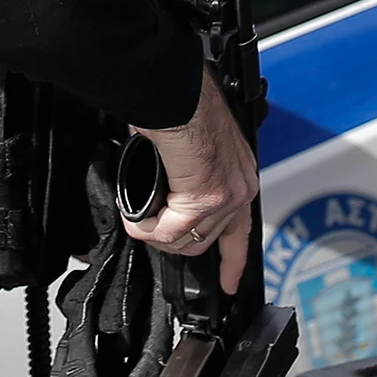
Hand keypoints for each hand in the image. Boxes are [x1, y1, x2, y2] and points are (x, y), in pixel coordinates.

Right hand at [122, 69, 260, 291]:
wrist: (174, 94)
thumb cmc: (178, 106)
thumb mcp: (191, 146)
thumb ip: (185, 172)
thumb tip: (163, 185)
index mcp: (238, 173)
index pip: (241, 229)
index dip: (232, 260)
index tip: (228, 281)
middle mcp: (240, 186)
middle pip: (208, 240)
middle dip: (175, 244)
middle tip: (149, 233)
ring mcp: (226, 196)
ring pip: (187, 240)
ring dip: (156, 233)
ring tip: (137, 217)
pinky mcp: (204, 199)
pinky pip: (169, 230)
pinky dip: (146, 227)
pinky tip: (134, 217)